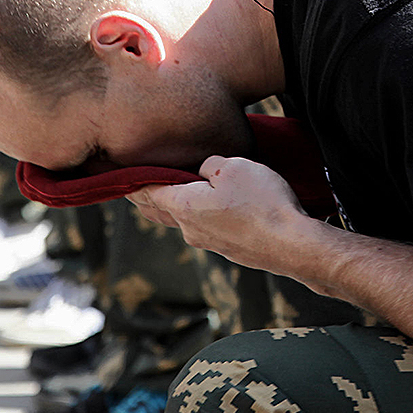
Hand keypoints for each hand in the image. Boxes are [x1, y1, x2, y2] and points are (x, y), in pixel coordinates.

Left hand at [127, 156, 310, 273]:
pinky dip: (196, 214)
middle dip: (146, 196)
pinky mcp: (229, 248)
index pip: (146, 192)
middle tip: (136, 181)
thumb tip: (201, 171)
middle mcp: (190, 229)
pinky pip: (204, 227)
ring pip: (182, 219)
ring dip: (173, 205)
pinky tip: (207, 205)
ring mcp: (209, 242)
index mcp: (183, 207)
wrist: (293, 245)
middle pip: (159, 210)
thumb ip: (209, 164)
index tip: (118, 172)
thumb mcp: (233, 166)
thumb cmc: (262, 203)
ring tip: (170, 189)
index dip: (132, 179)